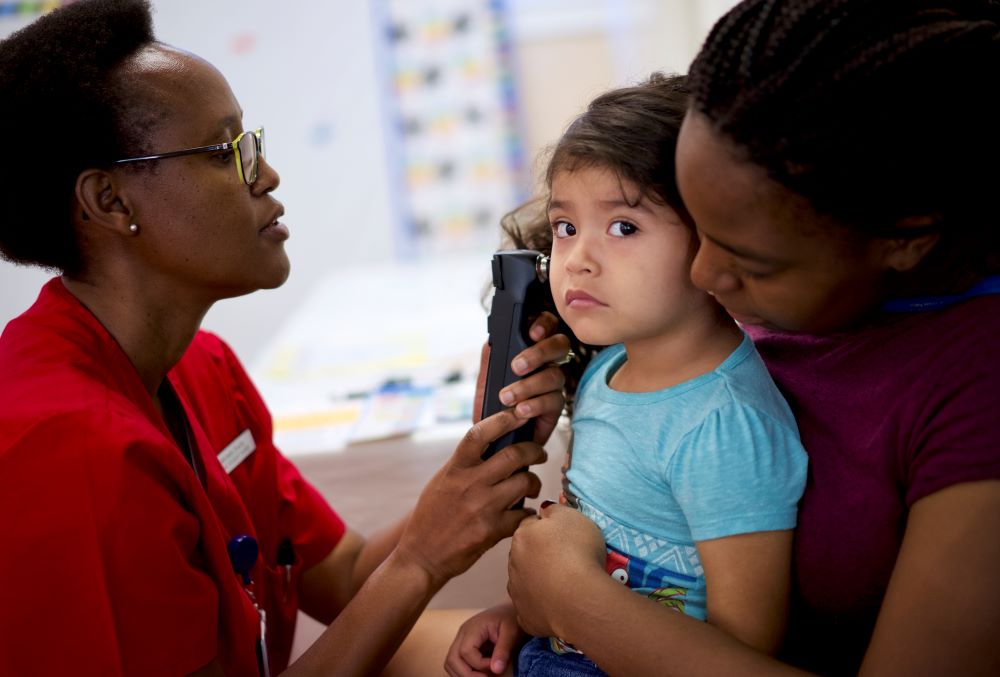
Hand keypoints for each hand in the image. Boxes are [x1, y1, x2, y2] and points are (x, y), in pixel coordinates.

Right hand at [396, 410, 546, 589]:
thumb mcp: (443, 481)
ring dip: (534, 482)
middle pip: (514, 455)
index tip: (520, 414)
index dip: (503, 420)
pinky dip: (529, 511)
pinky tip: (525, 512)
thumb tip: (494, 444)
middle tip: (540, 453)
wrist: (422, 556)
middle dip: (535, 450)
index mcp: (455, 468)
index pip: (480, 433)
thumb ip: (466, 464)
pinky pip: (523, 514)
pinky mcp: (492, 531)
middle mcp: (470, 484)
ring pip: (524, 482)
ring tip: (532, 486)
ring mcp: (483, 507)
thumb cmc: (432, 516)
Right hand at [445, 603, 522, 675]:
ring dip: (463, 674)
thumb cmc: (510, 618)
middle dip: (466, 675)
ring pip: (450, 663)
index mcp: (473, 628)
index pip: (466, 651)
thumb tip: (496, 670)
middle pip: (452, 659)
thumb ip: (503, 650)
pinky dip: (464, 671)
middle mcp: (462, 634)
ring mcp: (461, 640)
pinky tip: (479, 673)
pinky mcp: (463, 645)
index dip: (480, 664)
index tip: (496, 667)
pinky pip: (456, 662)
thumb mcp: (511, 632)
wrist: (508, 611)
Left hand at [473, 311, 569, 445]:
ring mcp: (555, 384)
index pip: (548, 324)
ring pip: (555, 375)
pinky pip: (554, 401)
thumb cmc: (491, 398)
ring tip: (507, 397)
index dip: (544, 324)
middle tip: (517, 366)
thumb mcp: (487, 374)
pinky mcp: (556, 407)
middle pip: (560, 344)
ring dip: (529, 385)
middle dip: (539, 353)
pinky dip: (536, 405)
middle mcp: (548, 361)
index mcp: (533, 346)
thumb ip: (491, 355)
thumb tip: (493, 340)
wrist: (493, 432)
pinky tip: (521, 410)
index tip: (531, 333)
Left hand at [507, 504, 604, 637]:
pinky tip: (558, 605)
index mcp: (522, 535)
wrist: (579, 598)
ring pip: (526, 580)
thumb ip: (554, 510)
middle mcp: (513, 561)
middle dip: (539, 555)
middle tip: (564, 560)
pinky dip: (542, 606)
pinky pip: (532, 608)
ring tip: (563, 584)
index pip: (530, 525)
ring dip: (539, 580)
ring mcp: (516, 591)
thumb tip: (545, 512)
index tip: (563, 536)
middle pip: (525, 553)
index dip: (547, 530)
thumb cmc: (578, 552)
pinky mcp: (524, 617)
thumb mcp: (572, 516)